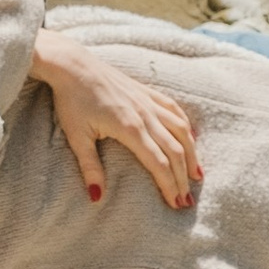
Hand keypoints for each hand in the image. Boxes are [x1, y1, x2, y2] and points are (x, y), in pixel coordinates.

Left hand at [32, 29, 202, 210]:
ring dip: (191, 154)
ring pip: (180, 130)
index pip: (159, 163)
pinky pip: (174, 110)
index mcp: (130, 128)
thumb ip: (90, 168)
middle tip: (187, 201)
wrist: (71, 64)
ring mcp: (148, 101)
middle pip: (174, 150)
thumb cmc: (71, 100)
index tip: (175, 204)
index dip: (169, 185)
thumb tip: (97, 197)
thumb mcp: (77, 137)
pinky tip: (191, 137)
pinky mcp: (146, 91)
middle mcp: (145, 115)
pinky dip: (185, 126)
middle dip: (182, 178)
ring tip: (197, 175)